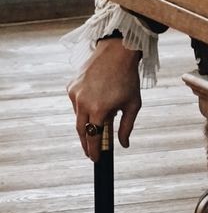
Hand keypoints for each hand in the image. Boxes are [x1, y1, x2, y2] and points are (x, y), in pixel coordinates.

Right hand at [68, 38, 141, 161]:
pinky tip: (95, 105)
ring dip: (86, 124)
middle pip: (81, 131)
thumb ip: (126, 127)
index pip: (93, 137)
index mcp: (98, 109)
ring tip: (97, 126)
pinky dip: (83, 109)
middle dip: (86, 143)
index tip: (95, 160)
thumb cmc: (128, 79)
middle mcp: (82, 103)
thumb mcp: (132, 105)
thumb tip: (124, 145)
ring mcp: (74, 94)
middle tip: (91, 152)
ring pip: (78, 117)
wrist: (117, 52)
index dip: (93, 151)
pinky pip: (76, 103)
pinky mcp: (71, 86)